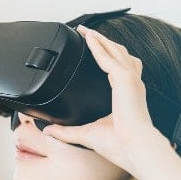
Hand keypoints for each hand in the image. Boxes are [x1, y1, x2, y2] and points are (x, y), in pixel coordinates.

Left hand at [42, 26, 167, 178]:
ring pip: (115, 51)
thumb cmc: (119, 145)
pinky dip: (98, 46)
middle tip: (86, 33)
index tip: (93, 49)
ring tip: (86, 31)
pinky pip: (109, 57)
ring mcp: (130, 80)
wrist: (133, 148)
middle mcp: (131, 84)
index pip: (117, 68)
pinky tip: (88, 39)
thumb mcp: (86, 134)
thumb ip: (66, 132)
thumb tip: (48, 131)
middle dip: (102, 42)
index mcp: (127, 95)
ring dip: (100, 39)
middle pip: (118, 54)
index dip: (106, 56)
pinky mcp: (126, 79)